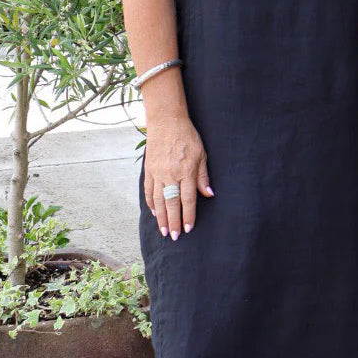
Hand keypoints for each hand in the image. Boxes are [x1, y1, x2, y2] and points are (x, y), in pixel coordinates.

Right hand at [144, 114, 212, 238]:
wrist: (166, 120)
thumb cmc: (187, 136)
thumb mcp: (201, 154)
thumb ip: (203, 176)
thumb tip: (209, 194)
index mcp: (185, 170)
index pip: (187, 199)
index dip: (188, 215)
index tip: (188, 229)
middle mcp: (170, 174)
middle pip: (172, 203)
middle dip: (173, 222)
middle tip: (174, 237)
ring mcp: (157, 172)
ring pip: (158, 200)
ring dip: (161, 217)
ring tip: (163, 231)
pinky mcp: (149, 169)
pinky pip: (149, 190)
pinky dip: (151, 203)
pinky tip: (155, 213)